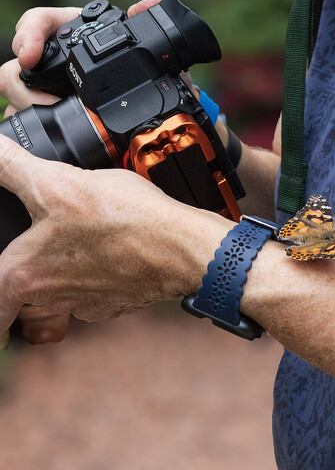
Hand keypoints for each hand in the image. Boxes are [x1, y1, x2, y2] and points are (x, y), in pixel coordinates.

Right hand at [0, 0, 161, 114]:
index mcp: (65, 29)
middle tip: (47, 102)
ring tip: (54, 117)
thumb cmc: (120, 53)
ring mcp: (40, 80)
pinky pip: (22, 112)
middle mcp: (47, 54)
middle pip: (15, 65)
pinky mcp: (40, 102)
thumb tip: (146, 5)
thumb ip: (140, 18)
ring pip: (14, 92)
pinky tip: (50, 128)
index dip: (28, 35)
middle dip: (24, 86)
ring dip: (28, 105)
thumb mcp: (129, 37)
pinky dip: (31, 120)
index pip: (35, 22)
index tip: (29, 55)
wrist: (126, 81)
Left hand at [0, 134, 226, 333]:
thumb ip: (11, 167)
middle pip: (21, 302)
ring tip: (66, 248)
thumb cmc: (123, 220)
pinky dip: (94, 274)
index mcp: (25, 274)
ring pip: (58, 297)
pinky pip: (94, 291)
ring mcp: (86, 301)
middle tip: (24, 266)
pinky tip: (105, 248)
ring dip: (57, 281)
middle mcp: (51, 296)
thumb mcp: (58, 182)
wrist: (181, 247)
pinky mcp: (116, 298)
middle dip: (21, 288)